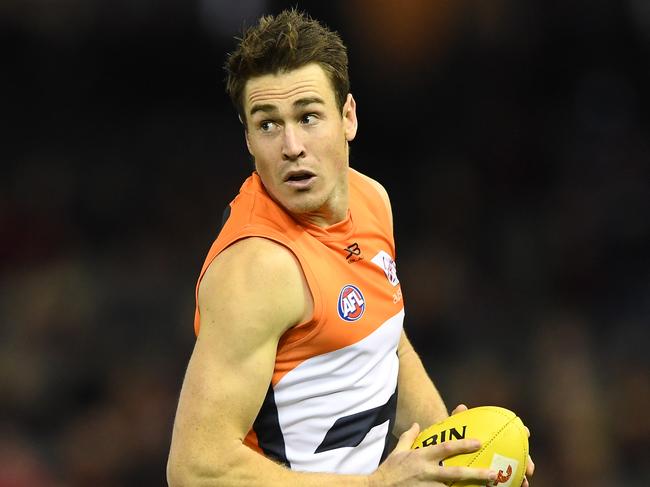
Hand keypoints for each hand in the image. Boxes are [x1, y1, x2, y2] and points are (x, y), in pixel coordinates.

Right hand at [369, 423, 497, 486]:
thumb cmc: (390, 470)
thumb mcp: (398, 451)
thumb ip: (409, 437)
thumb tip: (418, 424)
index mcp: (421, 456)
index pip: (445, 448)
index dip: (462, 444)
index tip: (478, 442)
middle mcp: (427, 472)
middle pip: (455, 473)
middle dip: (475, 473)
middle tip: (493, 474)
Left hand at [452, 404, 534, 486]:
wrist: (449, 451)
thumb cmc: (454, 436)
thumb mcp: (454, 427)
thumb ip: (458, 418)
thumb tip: (462, 408)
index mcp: (495, 434)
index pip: (512, 431)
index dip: (522, 431)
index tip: (526, 433)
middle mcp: (500, 448)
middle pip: (519, 453)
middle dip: (527, 460)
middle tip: (529, 468)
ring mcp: (497, 461)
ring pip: (514, 469)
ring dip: (521, 476)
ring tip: (523, 483)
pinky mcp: (491, 474)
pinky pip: (502, 480)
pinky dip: (508, 484)